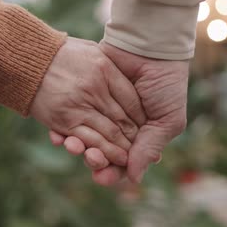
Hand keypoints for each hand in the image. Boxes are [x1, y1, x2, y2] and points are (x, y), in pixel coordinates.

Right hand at [31, 38, 145, 165]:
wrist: (25, 58)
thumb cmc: (63, 53)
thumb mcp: (93, 52)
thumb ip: (113, 69)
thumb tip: (134, 87)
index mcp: (103, 69)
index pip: (131, 100)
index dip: (142, 116)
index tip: (147, 124)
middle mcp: (93, 89)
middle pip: (122, 119)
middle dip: (134, 136)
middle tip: (142, 145)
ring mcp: (77, 107)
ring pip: (107, 134)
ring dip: (120, 149)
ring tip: (129, 157)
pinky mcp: (62, 121)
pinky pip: (86, 140)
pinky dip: (101, 152)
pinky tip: (110, 158)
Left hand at [52, 42, 188, 184]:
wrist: (151, 47)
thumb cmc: (166, 85)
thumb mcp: (167, 120)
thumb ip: (149, 148)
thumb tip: (133, 179)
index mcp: (138, 138)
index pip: (120, 164)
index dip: (110, 172)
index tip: (101, 176)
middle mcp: (117, 129)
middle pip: (99, 154)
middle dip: (91, 160)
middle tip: (88, 157)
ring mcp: (99, 113)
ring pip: (82, 139)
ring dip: (75, 147)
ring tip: (71, 146)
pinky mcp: (84, 98)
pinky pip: (69, 118)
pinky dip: (62, 129)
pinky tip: (58, 134)